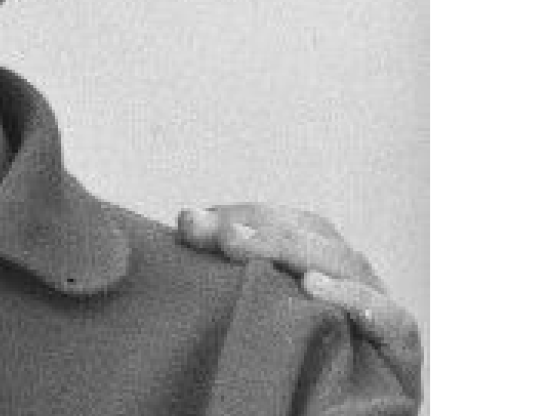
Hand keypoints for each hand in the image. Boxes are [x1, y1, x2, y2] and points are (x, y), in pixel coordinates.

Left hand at [177, 204, 421, 399]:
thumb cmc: (284, 372)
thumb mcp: (254, 317)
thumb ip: (230, 275)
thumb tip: (185, 222)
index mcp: (320, 268)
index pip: (289, 222)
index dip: (243, 214)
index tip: (190, 219)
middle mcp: (353, 284)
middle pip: (316, 237)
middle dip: (259, 228)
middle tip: (211, 233)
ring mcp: (381, 319)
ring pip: (351, 265)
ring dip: (293, 250)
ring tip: (243, 247)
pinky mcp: (401, 361)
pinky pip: (394, 323)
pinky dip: (359, 302)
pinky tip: (317, 289)